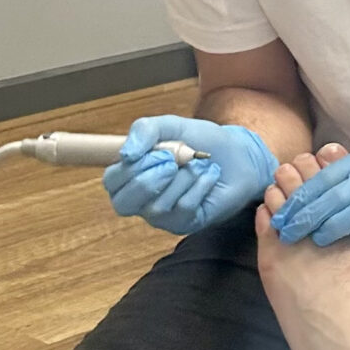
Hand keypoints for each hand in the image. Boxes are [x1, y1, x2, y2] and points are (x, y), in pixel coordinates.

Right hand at [102, 113, 273, 234]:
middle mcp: (142, 199)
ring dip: (182, 179)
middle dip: (150, 179)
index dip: (130, 168)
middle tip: (174, 161)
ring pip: (157, 207)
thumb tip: (125, 154)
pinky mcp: (185, 223)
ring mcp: (162, 215)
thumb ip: (144, 130)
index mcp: (132, 174)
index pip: (112, 182)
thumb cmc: (201, 142)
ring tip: (198, 165)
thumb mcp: (171, 126)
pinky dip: (199, 186)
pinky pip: (183, 209)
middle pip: (124, 203)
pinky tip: (209, 176)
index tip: (158, 151)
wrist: (238, 154)